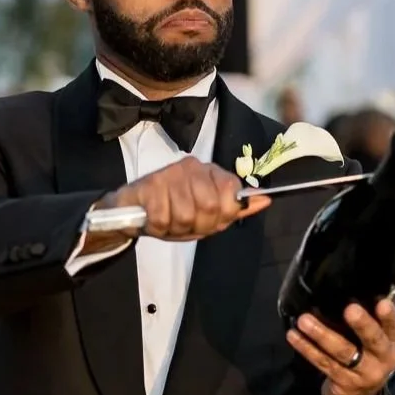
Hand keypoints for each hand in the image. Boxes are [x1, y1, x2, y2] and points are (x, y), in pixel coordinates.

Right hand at [100, 156, 270, 241]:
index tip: (207, 219)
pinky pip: (164, 218)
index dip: (221, 215)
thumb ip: (234, 208)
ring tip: (168, 220)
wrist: (129, 212)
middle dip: (197, 224)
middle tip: (183, 223)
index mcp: (210, 172)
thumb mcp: (207, 215)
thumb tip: (265, 200)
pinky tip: (154, 219)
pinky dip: (159, 226)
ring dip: (176, 227)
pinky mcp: (149, 185)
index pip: (232, 192)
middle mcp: (192, 167)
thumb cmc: (171, 212)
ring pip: (187, 214)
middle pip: (211, 206)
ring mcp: (170, 174)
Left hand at [286, 300, 394, 394]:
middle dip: (362, 324)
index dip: (389, 315)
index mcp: (392, 341)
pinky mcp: (345, 382)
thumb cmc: (365, 356)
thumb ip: (368, 319)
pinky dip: (307, 348)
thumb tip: (348, 290)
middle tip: (350, 310)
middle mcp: (383, 358)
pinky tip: (294, 336)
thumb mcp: (375, 340)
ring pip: (343, 351)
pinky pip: (323, 362)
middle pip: (373, 340)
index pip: (392, 325)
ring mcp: (365, 373)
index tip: (382, 303)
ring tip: (304, 320)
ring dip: (321, 334)